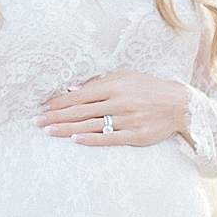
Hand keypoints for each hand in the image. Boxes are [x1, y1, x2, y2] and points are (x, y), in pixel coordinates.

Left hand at [38, 71, 188, 146]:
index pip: (80, 95)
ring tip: (48, 131)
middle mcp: (119, 102)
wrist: (179, 104)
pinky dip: (91, 139)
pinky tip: (75, 139)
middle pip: (81, 111)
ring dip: (67, 128)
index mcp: (114, 86)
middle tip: (37, 121)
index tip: (43, 106)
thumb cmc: (148, 88)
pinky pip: (109, 138)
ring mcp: (127, 120)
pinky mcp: (136, 136)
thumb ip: (100, 82)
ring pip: (91, 125)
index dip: (60, 101)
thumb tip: (73, 88)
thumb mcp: (125, 77)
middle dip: (56, 116)